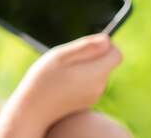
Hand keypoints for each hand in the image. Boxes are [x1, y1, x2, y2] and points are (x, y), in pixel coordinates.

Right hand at [0, 34, 122, 137]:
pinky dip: (81, 79)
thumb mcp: (61, 56)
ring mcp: (95, 96)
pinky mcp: (88, 102)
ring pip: (98, 73)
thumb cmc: (44, 79)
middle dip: (91, 57)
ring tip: (63, 72)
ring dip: (85, 68)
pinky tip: (64, 83)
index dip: (104, 46)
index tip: (85, 48)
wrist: (34, 109)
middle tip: (67, 60)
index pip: (116, 54)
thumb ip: (86, 47)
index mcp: (95, 73)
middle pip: (106, 63)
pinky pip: (91, 83)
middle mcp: (100, 86)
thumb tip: (107, 40)